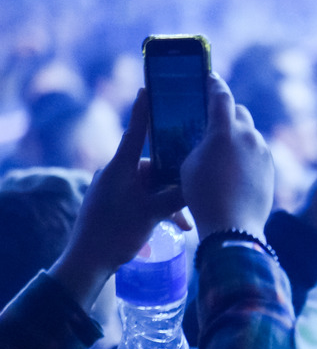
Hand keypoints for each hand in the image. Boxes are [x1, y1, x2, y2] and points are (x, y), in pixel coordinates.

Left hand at [49, 89, 187, 308]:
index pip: (135, 132)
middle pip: (153, 166)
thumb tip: (198, 184)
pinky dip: (160, 209)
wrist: (87, 260)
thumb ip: (175, 197)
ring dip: (170, 200)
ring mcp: (116, 188)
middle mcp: (117, 173)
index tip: (148, 88)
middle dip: (175, 180)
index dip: (143, 111)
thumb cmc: (115, 233)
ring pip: (152, 185)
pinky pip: (144, 198)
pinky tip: (177, 226)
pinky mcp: (117, 203)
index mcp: (120, 168)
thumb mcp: (152, 214)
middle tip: (196, 186)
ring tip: (185, 221)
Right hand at [182, 74, 274, 239]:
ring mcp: (263, 150)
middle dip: (225, 111)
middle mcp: (248, 136)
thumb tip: (208, 136)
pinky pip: (257, 150)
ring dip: (236, 133)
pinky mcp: (270, 166)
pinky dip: (245, 151)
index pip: (221, 96)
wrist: (234, 226)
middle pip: (238, 112)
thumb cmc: (203, 195)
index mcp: (224, 130)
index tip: (209, 77)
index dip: (214, 84)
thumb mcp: (188, 163)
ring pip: (249, 132)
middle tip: (211, 117)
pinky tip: (234, 165)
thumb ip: (200, 141)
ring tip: (221, 147)